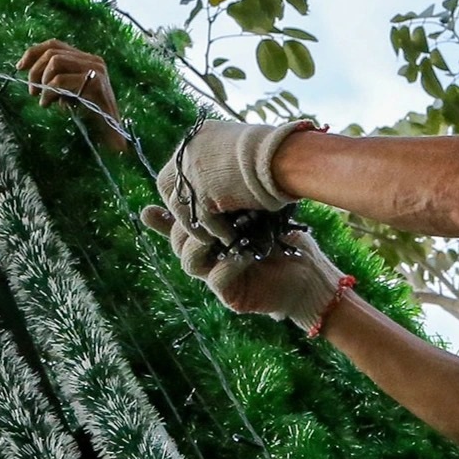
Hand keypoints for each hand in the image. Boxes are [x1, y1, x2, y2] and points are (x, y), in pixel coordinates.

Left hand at [17, 39, 125, 149]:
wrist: (113, 134)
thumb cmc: (90, 115)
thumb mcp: (70, 92)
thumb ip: (57, 79)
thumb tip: (30, 71)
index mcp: (87, 59)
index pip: (55, 44)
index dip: (33, 52)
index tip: (19, 67)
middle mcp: (93, 60)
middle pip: (52, 53)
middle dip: (35, 71)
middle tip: (32, 92)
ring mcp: (96, 70)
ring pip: (55, 62)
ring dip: (43, 82)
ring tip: (43, 100)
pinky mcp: (94, 84)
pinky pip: (60, 81)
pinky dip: (49, 93)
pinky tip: (49, 104)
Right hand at [140, 204, 349, 330]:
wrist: (309, 274)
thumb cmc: (284, 240)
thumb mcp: (256, 212)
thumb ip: (233, 199)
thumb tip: (216, 163)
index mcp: (207, 238)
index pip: (174, 227)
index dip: (160, 219)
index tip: (149, 209)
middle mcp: (206, 258)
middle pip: (177, 242)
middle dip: (186, 226)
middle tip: (202, 212)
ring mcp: (215, 278)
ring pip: (189, 262)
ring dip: (203, 244)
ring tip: (223, 232)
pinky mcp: (231, 295)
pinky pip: (216, 278)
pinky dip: (228, 263)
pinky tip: (245, 252)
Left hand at [154, 119, 314, 246]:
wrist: (283, 157)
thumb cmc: (275, 153)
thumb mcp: (241, 148)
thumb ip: (223, 159)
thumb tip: (218, 178)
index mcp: (198, 136)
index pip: (177, 166)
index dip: (184, 188)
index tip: (193, 204)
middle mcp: (188, 150)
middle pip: (168, 186)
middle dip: (181, 208)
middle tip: (198, 225)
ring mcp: (190, 170)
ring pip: (181, 208)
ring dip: (198, 226)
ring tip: (213, 239)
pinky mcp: (200, 192)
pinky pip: (201, 220)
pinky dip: (215, 232)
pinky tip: (228, 238)